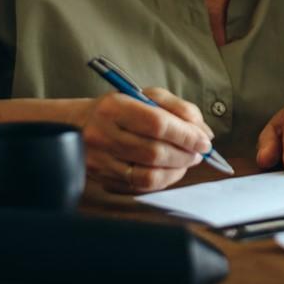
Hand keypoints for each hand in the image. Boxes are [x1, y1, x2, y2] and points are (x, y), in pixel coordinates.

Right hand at [75, 87, 213, 192]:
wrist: (79, 124)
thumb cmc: (122, 108)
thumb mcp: (148, 96)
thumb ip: (180, 109)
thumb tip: (204, 133)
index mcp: (114, 107)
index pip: (157, 124)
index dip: (186, 135)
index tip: (204, 141)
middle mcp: (102, 134)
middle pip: (154, 152)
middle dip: (185, 155)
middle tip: (199, 152)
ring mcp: (99, 160)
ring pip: (147, 176)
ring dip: (176, 171)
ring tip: (187, 161)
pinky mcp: (101, 178)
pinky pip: (139, 187)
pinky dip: (162, 181)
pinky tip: (170, 170)